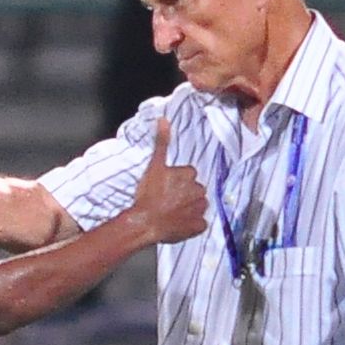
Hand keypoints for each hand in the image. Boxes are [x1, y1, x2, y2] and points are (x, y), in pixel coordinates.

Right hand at [127, 118, 207, 243]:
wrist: (144, 222)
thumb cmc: (147, 195)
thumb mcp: (153, 166)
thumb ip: (161, 142)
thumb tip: (164, 119)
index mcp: (190, 174)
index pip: (188, 175)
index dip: (176, 182)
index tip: (165, 188)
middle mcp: (199, 190)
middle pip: (194, 190)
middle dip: (185, 195)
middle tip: (167, 201)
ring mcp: (200, 209)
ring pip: (198, 206)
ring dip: (189, 209)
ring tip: (172, 213)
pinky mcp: (199, 226)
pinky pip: (199, 224)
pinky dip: (191, 225)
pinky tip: (178, 224)